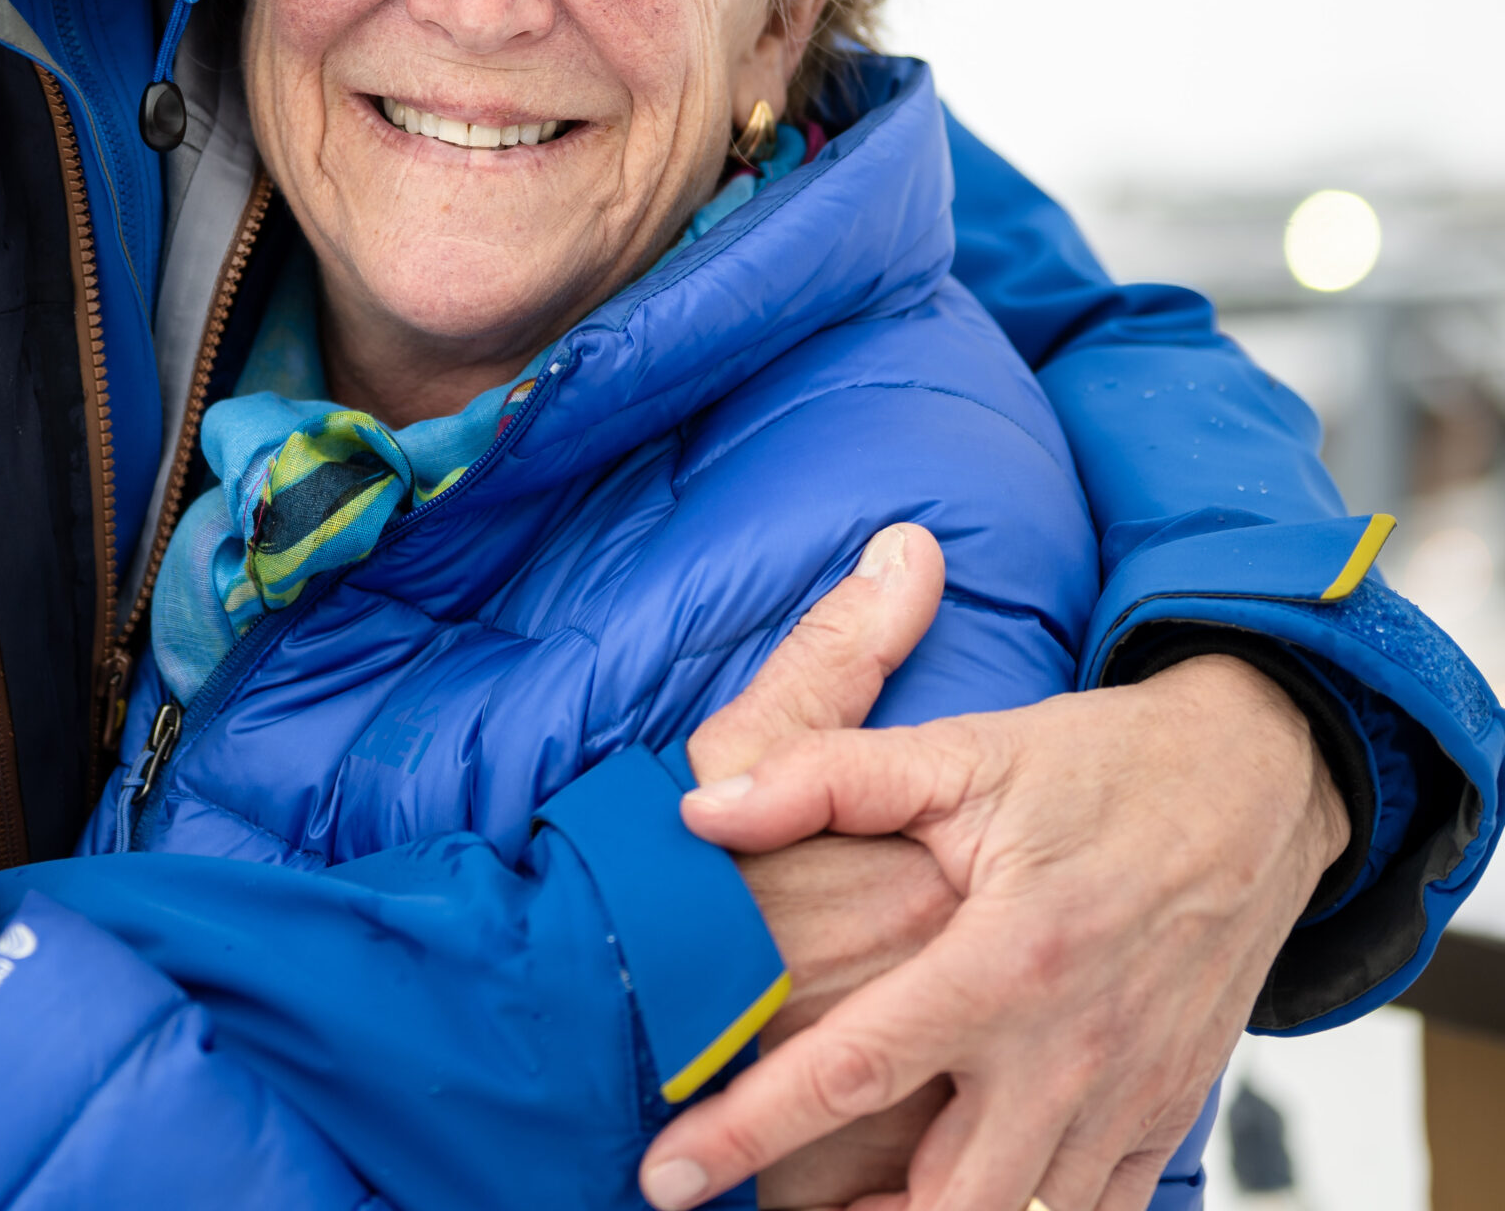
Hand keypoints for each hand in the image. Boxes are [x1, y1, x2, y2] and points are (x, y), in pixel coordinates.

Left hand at [647, 654, 1349, 1210]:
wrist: (1254, 785)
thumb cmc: (1095, 765)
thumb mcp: (959, 754)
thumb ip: (824, 778)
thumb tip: (700, 810)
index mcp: (1005, 960)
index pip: (852, 1069)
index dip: (750, 1127)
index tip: (665, 1171)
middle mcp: (1068, 1051)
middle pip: (947, 1204)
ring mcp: (1124, 1098)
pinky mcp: (1164, 1118)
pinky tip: (944, 1207)